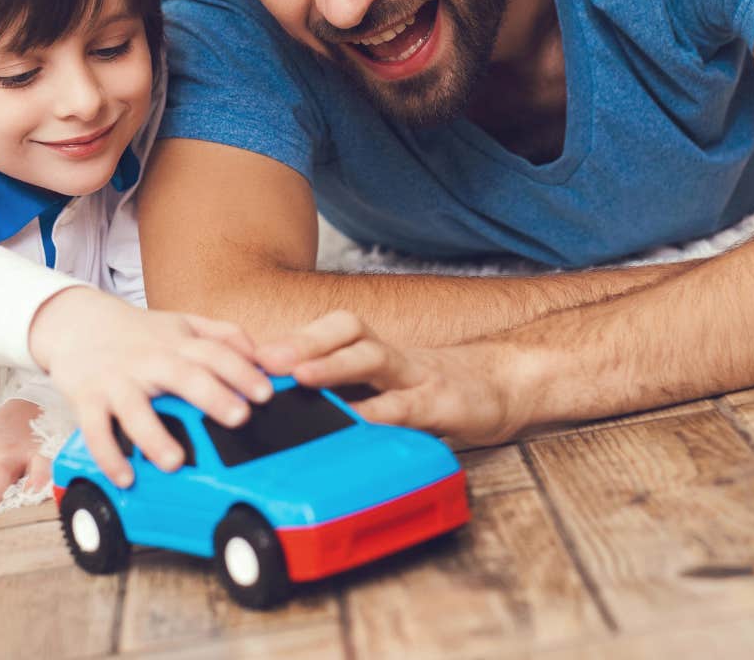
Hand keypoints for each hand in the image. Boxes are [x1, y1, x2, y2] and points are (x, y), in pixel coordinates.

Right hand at [29, 287, 274, 487]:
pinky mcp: (87, 399)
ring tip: (173, 462)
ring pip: (135, 409)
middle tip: (238, 417)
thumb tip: (265, 353)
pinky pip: (96, 430)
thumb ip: (223, 335)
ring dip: (154, 436)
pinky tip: (126, 477)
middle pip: (183, 375)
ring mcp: (117, 380)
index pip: (215, 352)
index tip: (265, 393)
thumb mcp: (181, 323)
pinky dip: (108, 456)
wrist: (75, 322)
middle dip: (211, 395)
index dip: (242, 370)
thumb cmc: (138, 332)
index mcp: (176, 342)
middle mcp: (149, 360)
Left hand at [259, 312, 525, 446]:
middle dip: (301, 341)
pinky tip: (357, 423)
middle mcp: (392, 356)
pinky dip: (380, 413)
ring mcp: (417, 375)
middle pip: (345, 331)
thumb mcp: (387, 384)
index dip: (289, 337)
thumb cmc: (435, 387)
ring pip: (373, 357)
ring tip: (302, 377)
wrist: (507, 384)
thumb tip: (287, 400)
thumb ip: (346, 387)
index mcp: (374, 351)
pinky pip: (406, 405)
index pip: (328, 330)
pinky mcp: (442, 402)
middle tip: (263, 358)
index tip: (246, 351)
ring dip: (335, 364)